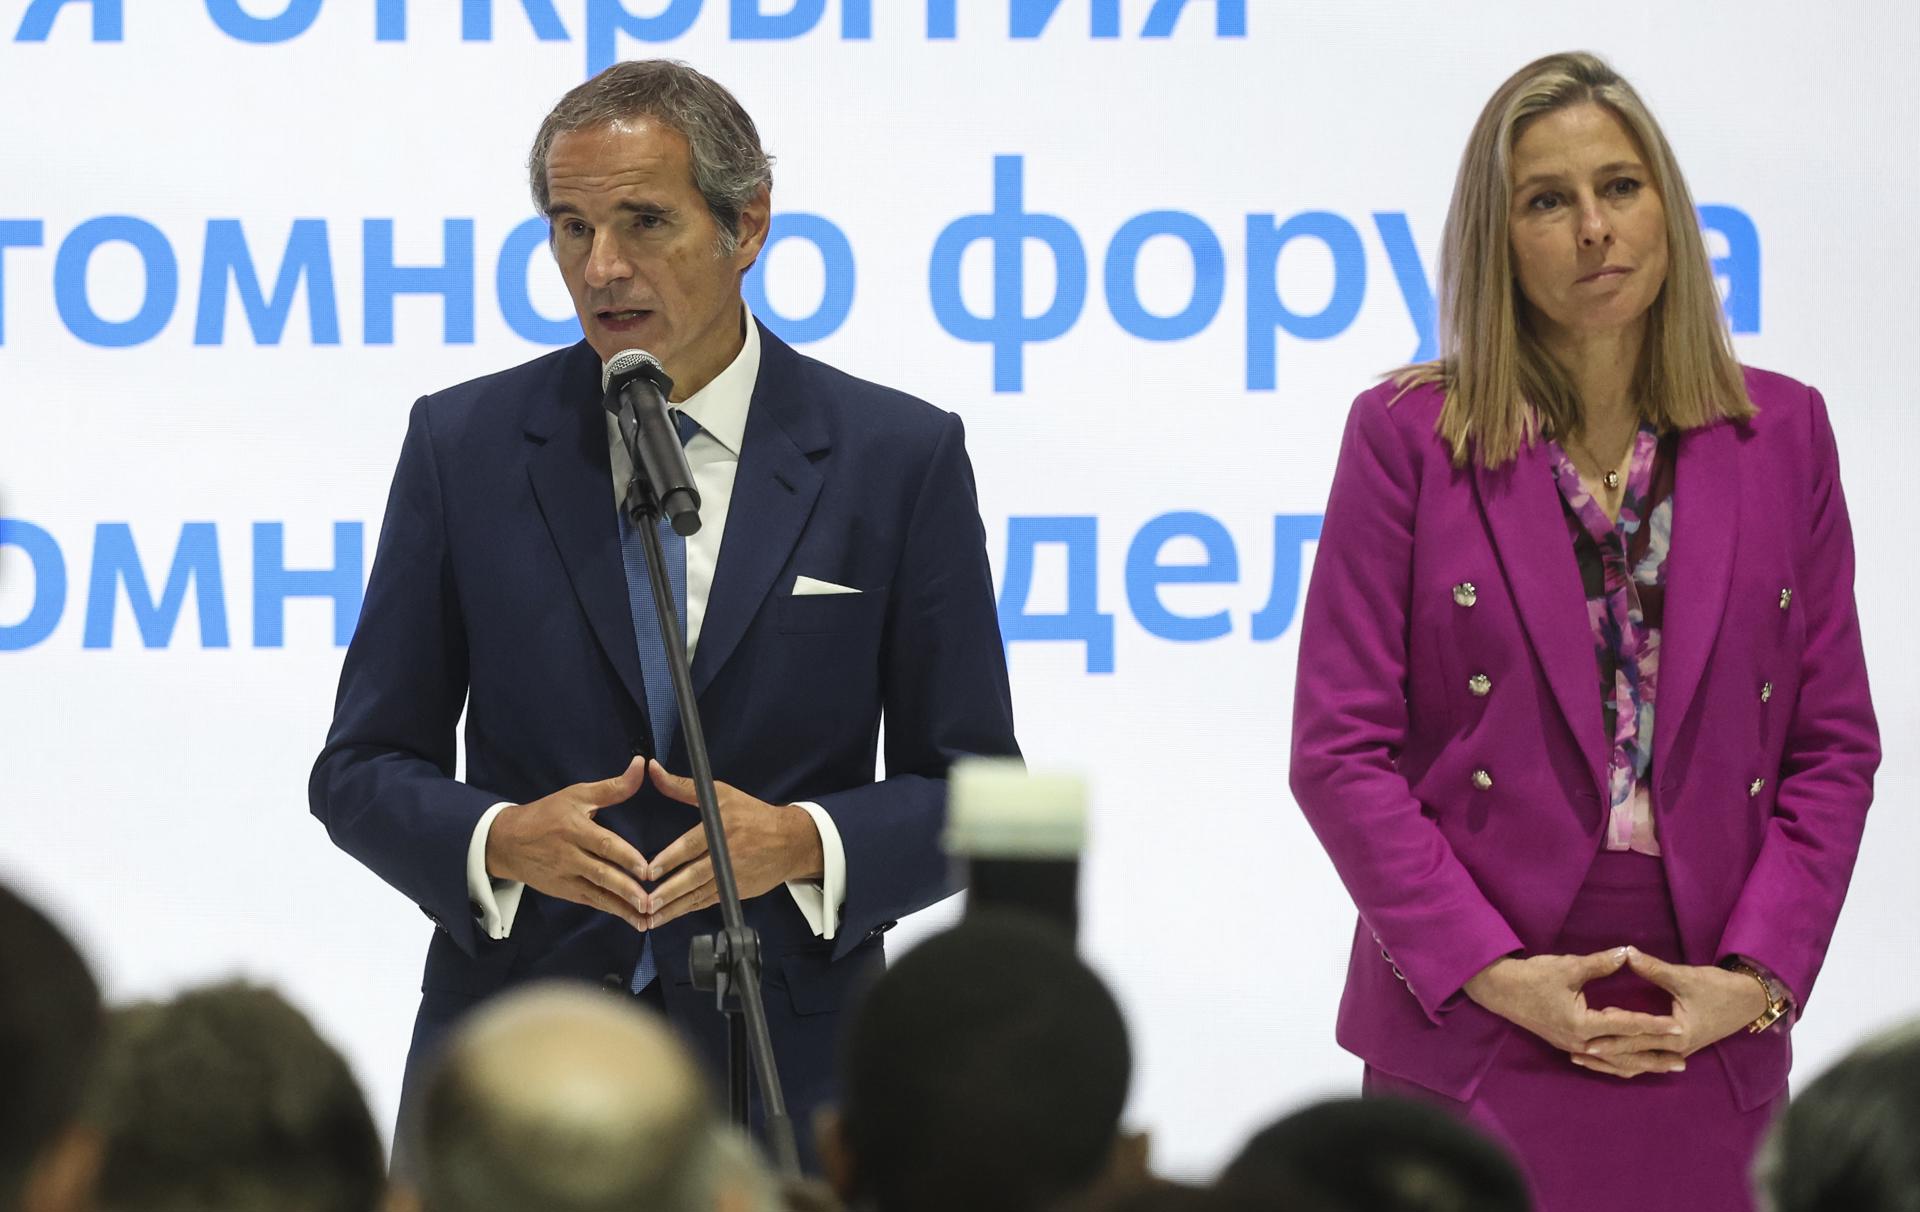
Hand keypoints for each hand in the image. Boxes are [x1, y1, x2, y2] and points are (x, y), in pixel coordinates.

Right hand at [484, 757, 651, 931]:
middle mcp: (569, 856)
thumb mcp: (576, 795)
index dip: (625, 857)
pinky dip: (611, 910)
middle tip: (649, 902)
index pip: (603, 844)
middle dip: (626, 889)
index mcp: (573, 829)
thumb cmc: (546, 814)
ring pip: (597, 894)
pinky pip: (591, 902)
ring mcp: (565, 877)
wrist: (505, 842)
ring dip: (622, 908)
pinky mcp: (564, 891)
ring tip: (646, 919)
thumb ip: (612, 787)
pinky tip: (631, 918)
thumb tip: (640, 765)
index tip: (646, 869)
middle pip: (601, 874)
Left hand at [642, 760, 824, 928]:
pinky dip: (688, 910)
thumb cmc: (751, 814)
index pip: (691, 846)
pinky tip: (670, 916)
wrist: (791, 842)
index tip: (649, 872)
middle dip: (670, 890)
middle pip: (694, 876)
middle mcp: (727, 854)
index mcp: (723, 827)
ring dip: (674, 907)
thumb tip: (653, 769)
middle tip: (647, 902)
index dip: (670, 860)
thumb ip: (682, 786)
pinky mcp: (735, 891)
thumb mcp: (720, 793)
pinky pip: (707, 902)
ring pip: (698, 895)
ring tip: (651, 917)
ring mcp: (732, 876)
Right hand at [1464, 949, 1683, 1071]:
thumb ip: (1600, 963)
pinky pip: (1602, 1061)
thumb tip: (1628, 952)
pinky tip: (1634, 1064)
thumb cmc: (1532, 976)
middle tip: (1684, 1058)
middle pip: (1625, 1053)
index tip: (1679, 1027)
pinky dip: (1621, 1063)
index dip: (1654, 1026)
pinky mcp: (1568, 1044)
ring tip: (1668, 1066)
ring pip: (1615, 1062)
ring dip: (1643, 1064)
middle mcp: (1580, 1042)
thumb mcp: (1568, 966)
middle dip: (1656, 1055)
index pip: (1626, 1025)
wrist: (1499, 990)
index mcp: (1582, 1024)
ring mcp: (1573, 1046)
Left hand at [1575, 947, 1769, 1077]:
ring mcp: (1676, 1051)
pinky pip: (1647, 1058)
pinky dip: (1627, 1059)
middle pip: (1634, 1055)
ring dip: (1613, 1061)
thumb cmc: (1719, 988)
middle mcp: (1676, 1048)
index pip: (1638, 1038)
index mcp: (1678, 1034)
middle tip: (1576, 1052)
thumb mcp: (1685, 977)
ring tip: (1584, 1058)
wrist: (1748, 1000)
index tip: (1588, 1037)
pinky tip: (1608, 1058)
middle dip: (1606, 1055)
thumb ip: (1654, 968)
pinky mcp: (1676, 1047)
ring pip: (1639, 1062)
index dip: (1612, 1037)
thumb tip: (1626, 953)